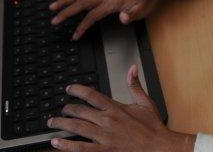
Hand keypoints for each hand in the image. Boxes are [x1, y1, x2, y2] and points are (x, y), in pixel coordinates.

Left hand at [47, 65, 194, 151]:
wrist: (159, 148)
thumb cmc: (153, 128)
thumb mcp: (146, 103)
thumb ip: (135, 85)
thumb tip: (132, 69)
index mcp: (116, 108)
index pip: (91, 95)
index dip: (77, 90)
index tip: (69, 89)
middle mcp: (108, 121)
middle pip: (80, 111)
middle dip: (67, 109)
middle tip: (61, 110)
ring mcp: (104, 137)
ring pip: (77, 128)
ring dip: (62, 125)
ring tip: (53, 123)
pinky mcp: (104, 151)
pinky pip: (81, 148)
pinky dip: (67, 145)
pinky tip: (57, 143)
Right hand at [49, 0, 174, 39]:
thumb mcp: (143, 10)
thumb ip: (131, 15)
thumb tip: (122, 18)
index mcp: (114, 1)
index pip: (93, 16)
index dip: (82, 26)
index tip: (75, 35)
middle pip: (81, 3)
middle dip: (65, 12)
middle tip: (53, 19)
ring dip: (65, 0)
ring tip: (52, 5)